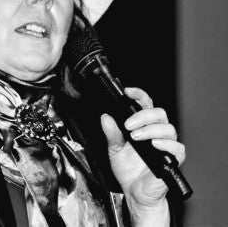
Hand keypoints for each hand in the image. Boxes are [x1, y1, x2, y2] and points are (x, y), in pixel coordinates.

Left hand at [100, 87, 185, 222]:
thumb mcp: (114, 149)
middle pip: (158, 113)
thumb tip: (105, 117)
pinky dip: (166, 144)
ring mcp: (166, 145)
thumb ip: (111, 133)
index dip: (139, 95)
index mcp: (144, 125)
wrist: (134, 192)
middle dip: (142, 115)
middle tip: (128, 125)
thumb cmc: (128, 169)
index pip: (145, 104)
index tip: (128, 92)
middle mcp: (156, 132)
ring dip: (150, 129)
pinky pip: (178, 148)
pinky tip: (154, 145)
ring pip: (167, 128)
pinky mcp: (173, 159)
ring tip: (135, 137)